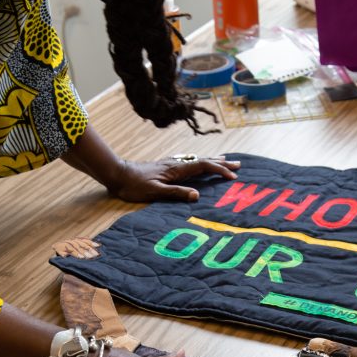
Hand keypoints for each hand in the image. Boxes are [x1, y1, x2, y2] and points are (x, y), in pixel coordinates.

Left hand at [106, 156, 239, 202]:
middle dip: (222, 163)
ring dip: (213, 161)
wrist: (118, 174)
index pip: (204, 167)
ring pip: (197, 160)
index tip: (233, 176)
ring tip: (225, 161)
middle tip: (238, 165)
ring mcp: (172, 164)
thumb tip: (197, 196)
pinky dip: (201, 163)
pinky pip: (190, 163)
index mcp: (176, 170)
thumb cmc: (134, 186)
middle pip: (204, 161)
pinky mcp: (167, 167)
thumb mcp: (155, 193)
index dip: (220, 170)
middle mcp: (176, 164)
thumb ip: (176, 193)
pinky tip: (200, 165)